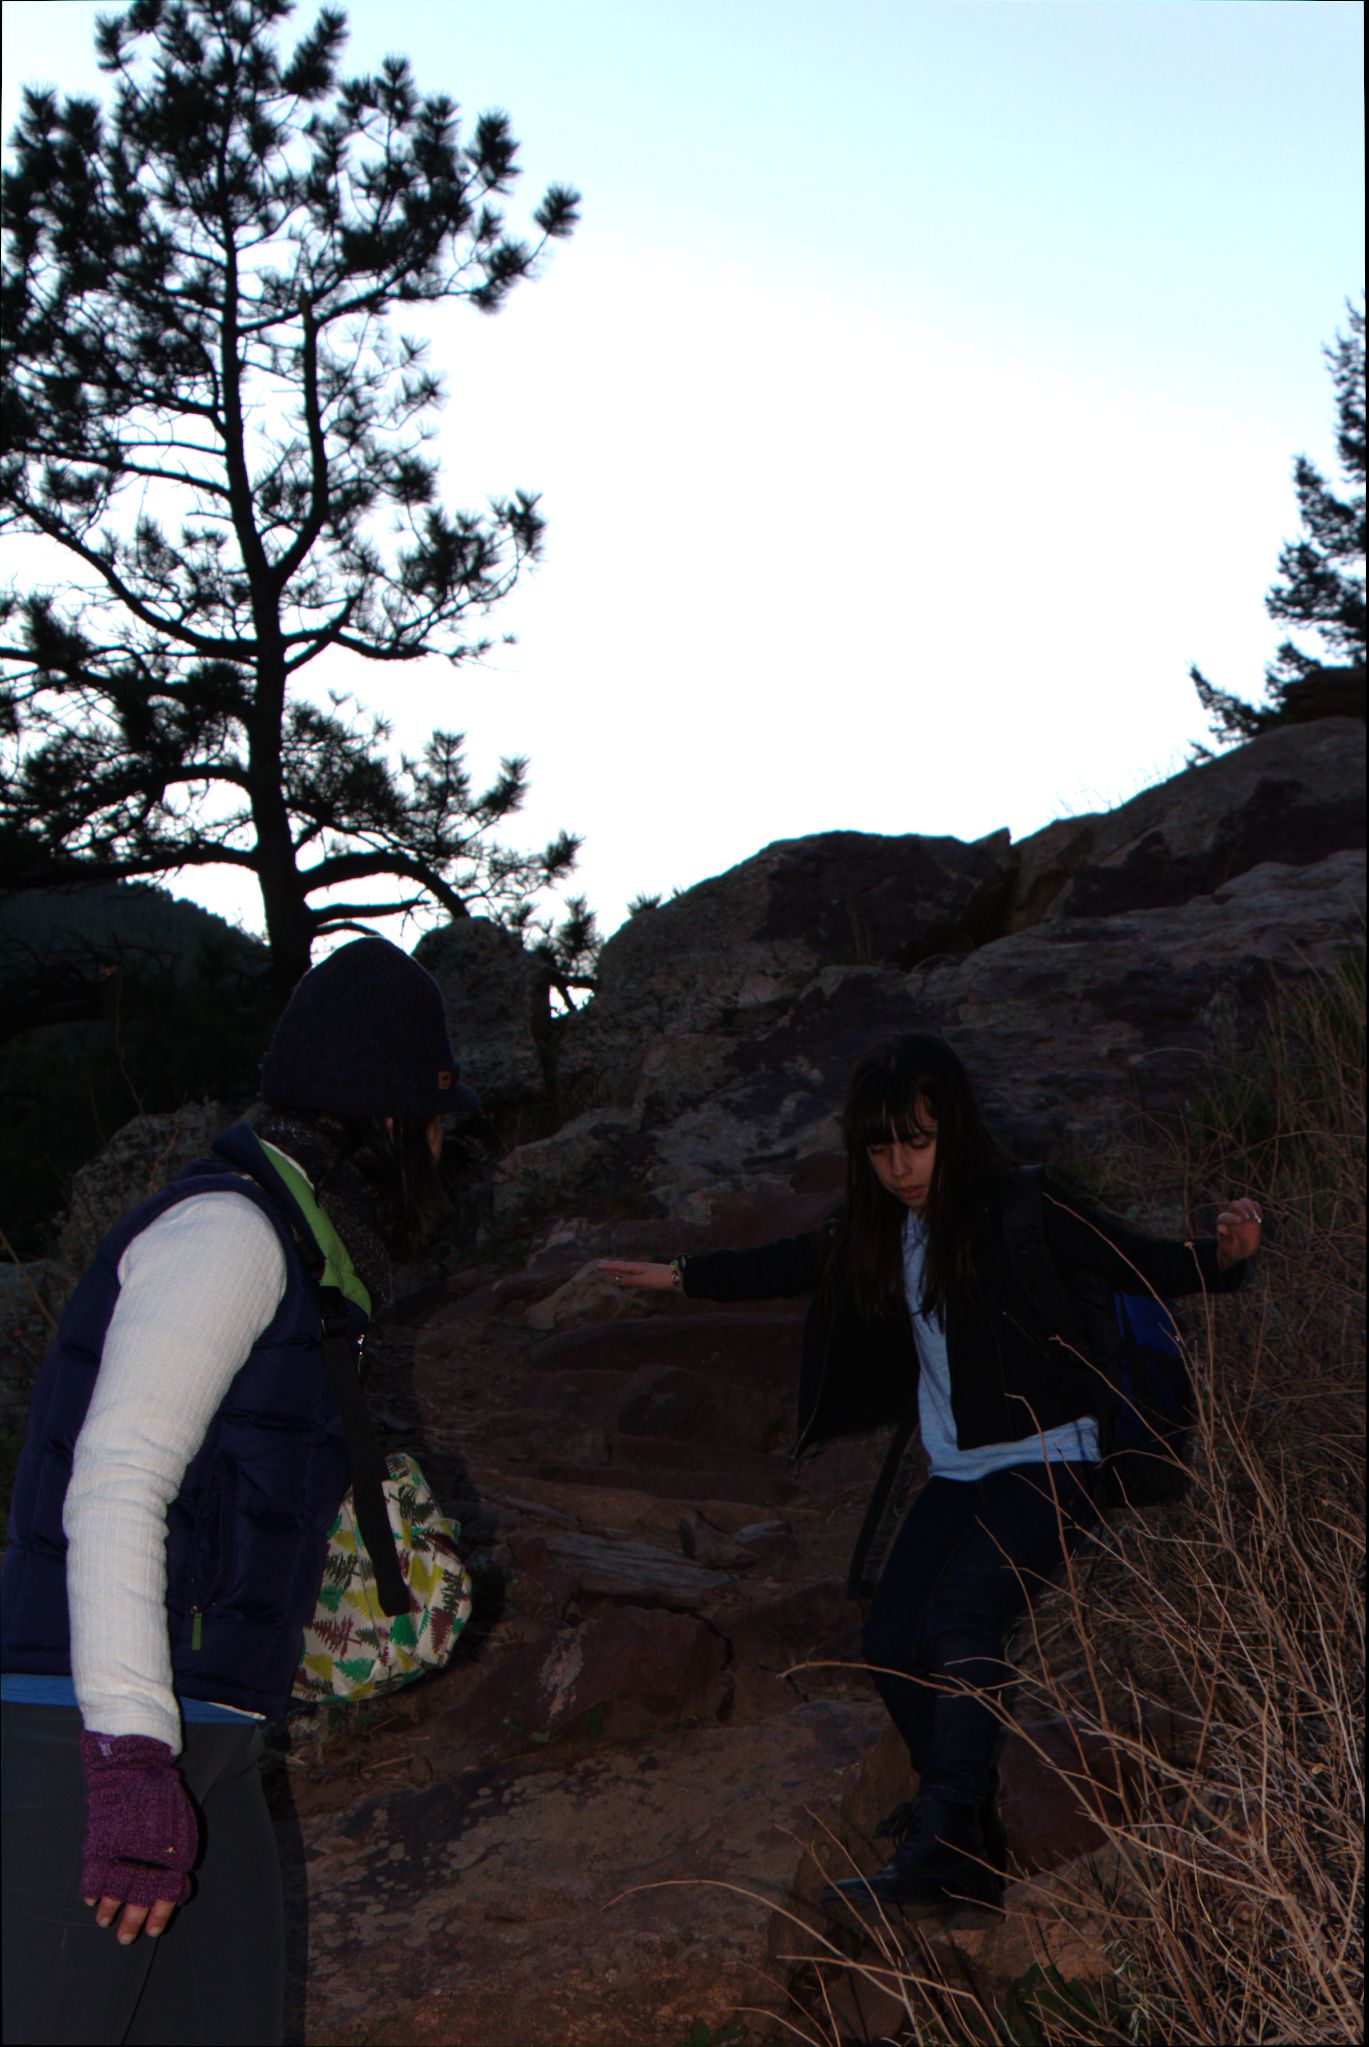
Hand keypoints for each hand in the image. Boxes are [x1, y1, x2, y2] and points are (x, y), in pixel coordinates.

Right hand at [79, 1731, 197, 1942]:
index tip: (154, 1930)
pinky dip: (91, 1892)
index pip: (168, 1894)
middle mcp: (148, 1858)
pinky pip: (93, 1878)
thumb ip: (177, 1856)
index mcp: (173, 1853)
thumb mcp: (182, 1826)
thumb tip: (174, 1886)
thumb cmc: (162, 1797)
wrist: (135, 1769)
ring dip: (109, 1911)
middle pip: (139, 1900)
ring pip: (114, 1894)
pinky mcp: (101, 1846)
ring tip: (105, 1921)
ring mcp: (123, 1853)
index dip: (160, 1915)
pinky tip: (92, 1901)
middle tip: (126, 1939)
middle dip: (132, 1922)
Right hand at [596, 1258, 677, 1291]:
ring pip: (630, 1268)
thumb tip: (616, 1279)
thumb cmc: (663, 1280)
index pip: (620, 1267)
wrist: (681, 1278)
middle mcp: (642, 1267)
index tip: (598, 1265)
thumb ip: (632, 1281)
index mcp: (639, 1267)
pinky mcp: (652, 1274)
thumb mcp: (646, 1281)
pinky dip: (628, 1271)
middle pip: (624, 1265)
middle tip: (601, 1263)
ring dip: (620, 1267)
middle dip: (612, 1265)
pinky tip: (631, 1274)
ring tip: (612, 1266)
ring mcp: (647, 1270)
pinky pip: (635, 1271)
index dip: (609, 1267)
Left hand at [1215, 1196, 1262, 1268]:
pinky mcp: (1251, 1214)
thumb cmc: (1232, 1249)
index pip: (1226, 1217)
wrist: (1239, 1249)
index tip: (1242, 1221)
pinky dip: (1258, 1209)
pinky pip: (1254, 1205)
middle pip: (1235, 1204)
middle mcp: (1231, 1215)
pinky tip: (1260, 1218)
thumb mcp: (1228, 1248)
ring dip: (1252, 1207)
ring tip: (1256, 1218)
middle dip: (1243, 1209)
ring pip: (1244, 1202)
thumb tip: (1220, 1227)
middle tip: (1250, 1219)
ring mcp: (1241, 1213)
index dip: (1233, 1218)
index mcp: (1223, 1223)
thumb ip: (1225, 1238)